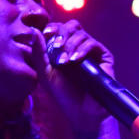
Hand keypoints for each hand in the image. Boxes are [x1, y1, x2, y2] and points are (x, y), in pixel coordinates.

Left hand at [42, 20, 116, 138]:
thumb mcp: (46, 73)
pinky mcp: (104, 56)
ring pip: (81, 33)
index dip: (53, 27)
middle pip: (71, 26)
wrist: (82, 112)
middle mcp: (78, 47)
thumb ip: (39, 53)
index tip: (46, 33)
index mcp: (63, 49)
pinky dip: (82, 49)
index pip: (59, 29)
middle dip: (62, 33)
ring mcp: (91, 51)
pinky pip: (93, 43)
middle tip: (57, 46)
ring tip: (65, 62)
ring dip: (70, 45)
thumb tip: (35, 30)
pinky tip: (75, 60)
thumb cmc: (64, 95)